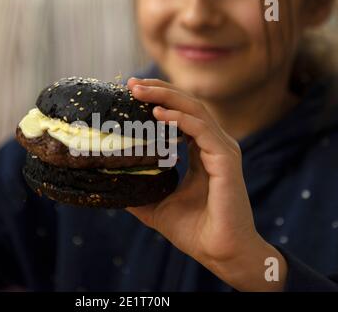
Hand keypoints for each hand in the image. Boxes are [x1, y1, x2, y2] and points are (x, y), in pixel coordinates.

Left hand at [125, 77, 287, 290]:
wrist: (221, 254)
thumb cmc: (195, 230)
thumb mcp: (157, 204)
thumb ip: (139, 189)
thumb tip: (111, 180)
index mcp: (202, 152)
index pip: (181, 115)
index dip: (158, 100)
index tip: (131, 92)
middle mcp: (214, 146)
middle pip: (187, 106)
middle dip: (159, 91)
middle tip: (131, 84)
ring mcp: (222, 151)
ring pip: (195, 111)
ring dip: (166, 97)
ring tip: (138, 91)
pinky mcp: (226, 161)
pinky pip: (202, 130)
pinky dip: (180, 119)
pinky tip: (158, 114)